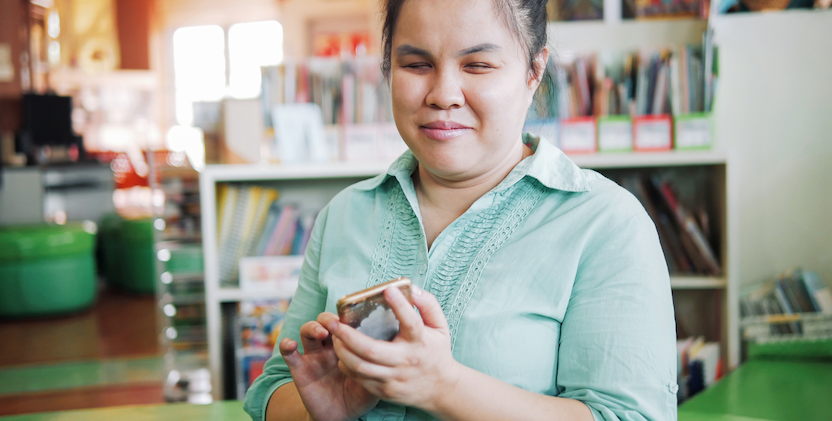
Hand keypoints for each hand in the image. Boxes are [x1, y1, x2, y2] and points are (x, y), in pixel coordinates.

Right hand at [279, 313, 378, 420]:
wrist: (340, 416)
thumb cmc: (359, 396)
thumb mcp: (373, 382)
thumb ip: (378, 368)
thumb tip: (391, 356)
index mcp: (348, 346)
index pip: (345, 323)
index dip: (346, 317)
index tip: (353, 318)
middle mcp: (330, 347)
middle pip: (324, 321)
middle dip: (328, 318)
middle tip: (335, 323)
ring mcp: (314, 356)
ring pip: (307, 331)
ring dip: (312, 327)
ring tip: (320, 332)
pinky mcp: (300, 369)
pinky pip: (290, 354)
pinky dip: (286, 345)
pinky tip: (290, 345)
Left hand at [327, 285, 461, 412]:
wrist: (442, 389)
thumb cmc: (436, 352)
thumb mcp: (439, 326)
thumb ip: (428, 304)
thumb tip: (412, 288)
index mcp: (420, 341)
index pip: (410, 322)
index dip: (400, 305)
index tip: (388, 290)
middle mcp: (406, 361)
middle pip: (371, 350)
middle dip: (347, 335)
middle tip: (333, 322)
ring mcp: (394, 378)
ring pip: (360, 367)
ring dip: (342, 351)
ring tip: (334, 337)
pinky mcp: (385, 391)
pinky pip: (360, 379)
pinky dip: (347, 365)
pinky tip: (343, 354)